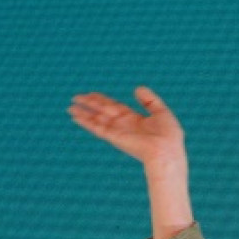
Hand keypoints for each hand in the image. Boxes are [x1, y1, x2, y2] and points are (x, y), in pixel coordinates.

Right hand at [69, 87, 185, 167]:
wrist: (166, 151)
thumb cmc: (169, 135)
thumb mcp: (161, 112)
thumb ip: (149, 100)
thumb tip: (137, 88)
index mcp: (135, 119)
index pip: (115, 107)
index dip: (103, 100)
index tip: (92, 94)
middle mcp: (124, 125)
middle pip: (103, 111)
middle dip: (90, 104)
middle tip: (76, 97)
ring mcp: (118, 131)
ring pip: (96, 119)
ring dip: (83, 113)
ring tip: (70, 107)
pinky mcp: (114, 136)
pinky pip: (97, 127)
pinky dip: (86, 122)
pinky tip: (76, 117)